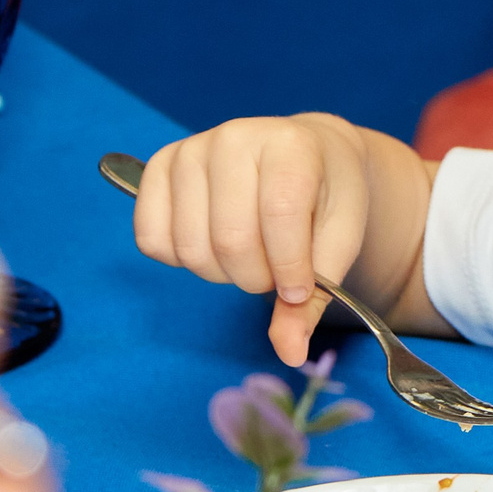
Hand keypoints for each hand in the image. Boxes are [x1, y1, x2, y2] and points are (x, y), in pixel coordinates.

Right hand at [131, 116, 378, 365]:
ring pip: (190, 248)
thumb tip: (288, 353)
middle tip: (275, 268)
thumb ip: (314, 298)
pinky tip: (211, 242)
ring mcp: (190, 151)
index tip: (300, 286)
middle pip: (230, 242)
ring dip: (222, 272)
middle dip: (256, 277)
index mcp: (290, 145)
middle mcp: (234, 138)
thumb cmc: (327, 198)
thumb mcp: (340, 242)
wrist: (310, 157)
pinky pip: (152, 240)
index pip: (279, 216)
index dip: (290, 267)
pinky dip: (181, 259)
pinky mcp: (158, 168)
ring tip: (248, 252)